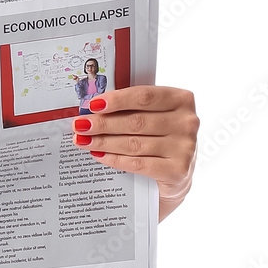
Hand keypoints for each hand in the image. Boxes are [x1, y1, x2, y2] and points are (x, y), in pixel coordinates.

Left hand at [71, 85, 198, 221]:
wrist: (177, 172)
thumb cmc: (159, 135)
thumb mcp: (151, 115)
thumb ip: (130, 108)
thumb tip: (92, 108)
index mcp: (181, 100)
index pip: (143, 96)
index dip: (116, 100)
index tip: (92, 105)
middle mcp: (187, 122)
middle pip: (136, 121)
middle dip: (103, 123)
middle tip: (79, 125)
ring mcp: (185, 148)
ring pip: (134, 143)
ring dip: (103, 142)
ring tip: (83, 141)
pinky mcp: (178, 171)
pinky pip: (138, 164)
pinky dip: (115, 159)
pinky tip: (99, 155)